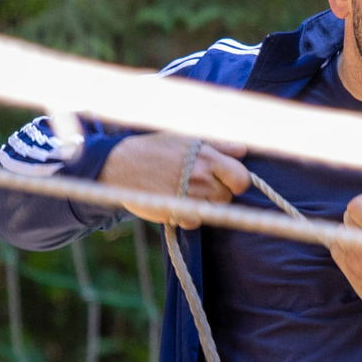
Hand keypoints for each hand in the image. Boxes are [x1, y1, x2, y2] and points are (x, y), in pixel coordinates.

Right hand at [101, 134, 250, 224]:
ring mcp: (188, 196)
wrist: (120, 164)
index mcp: (206, 156)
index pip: (242, 178)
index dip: (237, 181)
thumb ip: (217, 145)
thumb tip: (242, 150)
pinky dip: (190, 216)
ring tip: (188, 193)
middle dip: (219, 193)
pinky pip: (195, 222)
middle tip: (201, 186)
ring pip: (214, 210)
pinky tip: (178, 204)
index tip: (226, 180)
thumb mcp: (185, 139)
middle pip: (228, 196)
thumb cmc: (154, 149)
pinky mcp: (175, 212)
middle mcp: (200, 177)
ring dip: (206, 205)